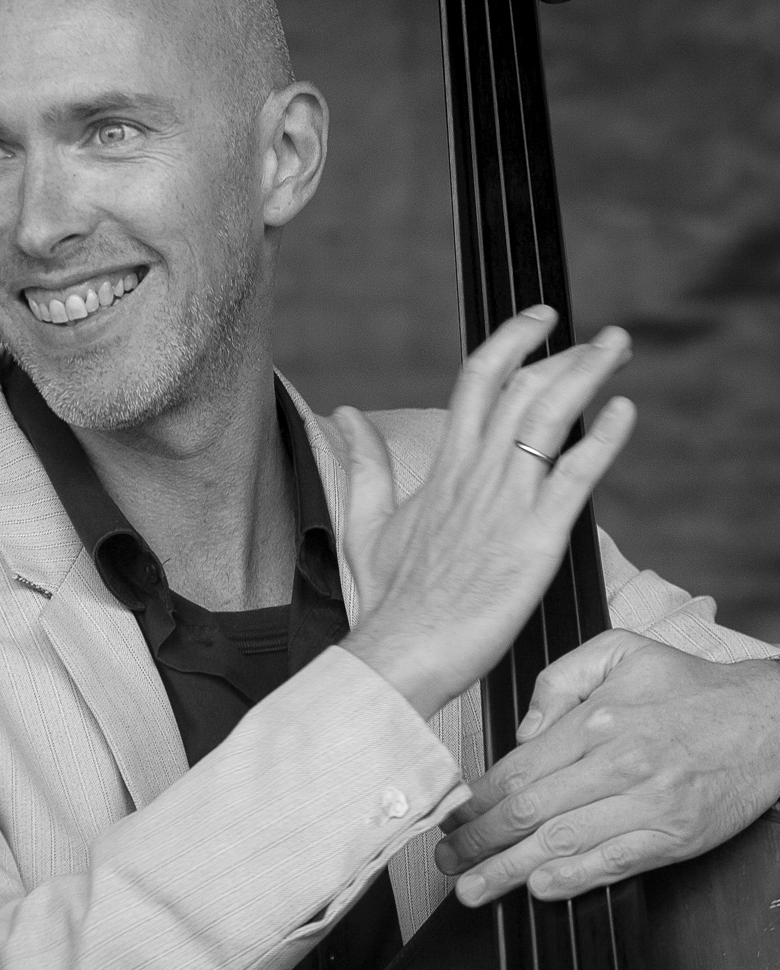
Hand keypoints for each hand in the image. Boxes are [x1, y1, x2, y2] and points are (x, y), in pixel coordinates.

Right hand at [333, 306, 634, 720]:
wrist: (401, 650)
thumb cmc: (387, 598)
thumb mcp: (365, 521)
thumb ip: (365, 463)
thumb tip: (345, 415)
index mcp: (444, 467)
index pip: (479, 379)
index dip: (513, 341)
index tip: (541, 319)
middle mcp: (477, 473)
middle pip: (525, 387)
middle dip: (569, 353)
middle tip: (605, 339)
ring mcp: (507, 502)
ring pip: (551, 416)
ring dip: (590, 375)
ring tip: (618, 349)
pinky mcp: (536, 537)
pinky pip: (576, 474)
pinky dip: (603, 438)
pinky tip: (625, 410)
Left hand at [434, 630, 779, 903]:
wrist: (768, 722)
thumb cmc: (692, 688)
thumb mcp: (622, 652)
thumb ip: (561, 680)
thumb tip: (524, 730)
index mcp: (600, 720)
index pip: (519, 768)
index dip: (477, 799)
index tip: (451, 816)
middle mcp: (620, 763)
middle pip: (530, 811)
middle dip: (479, 841)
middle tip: (446, 861)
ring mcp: (647, 804)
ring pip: (562, 844)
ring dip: (509, 871)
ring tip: (474, 888)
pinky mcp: (673, 837)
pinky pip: (612, 865)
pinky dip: (571, 880)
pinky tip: (538, 888)